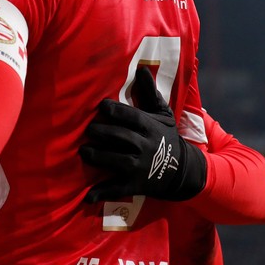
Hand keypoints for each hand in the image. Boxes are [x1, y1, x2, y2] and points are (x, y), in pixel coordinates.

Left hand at [79, 67, 206, 202]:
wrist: (181, 171)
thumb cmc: (166, 137)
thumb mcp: (162, 115)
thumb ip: (149, 93)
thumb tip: (142, 68)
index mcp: (150, 128)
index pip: (132, 118)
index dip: (116, 112)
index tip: (101, 106)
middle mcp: (145, 147)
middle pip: (121, 138)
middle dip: (102, 133)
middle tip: (88, 129)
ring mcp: (140, 168)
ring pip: (116, 161)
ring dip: (98, 156)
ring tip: (83, 151)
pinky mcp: (135, 185)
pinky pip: (117, 189)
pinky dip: (102, 193)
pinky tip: (87, 196)